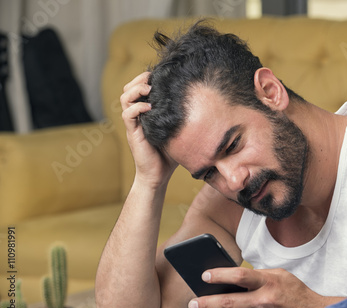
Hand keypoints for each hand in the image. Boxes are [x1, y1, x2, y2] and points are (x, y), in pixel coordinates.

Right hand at [120, 72, 177, 188]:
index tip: (159, 75)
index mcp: (146, 114)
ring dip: (136, 89)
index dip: (145, 79)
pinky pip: (128, 115)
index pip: (139, 89)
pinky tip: (149, 108)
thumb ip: (183, 118)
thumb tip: (205, 106)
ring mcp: (134, 125)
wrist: (158, 176)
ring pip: (124, 98)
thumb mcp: (178, 131)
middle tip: (152, 78)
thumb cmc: (170, 155)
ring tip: (149, 89)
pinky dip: (137, 107)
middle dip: (139, 79)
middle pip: (128, 89)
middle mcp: (137, 116)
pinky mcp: (133, 134)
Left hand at [188, 267, 325, 307]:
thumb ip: (257, 275)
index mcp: (268, 281)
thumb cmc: (293, 290)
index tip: (204, 276)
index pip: (238, 275)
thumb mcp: (279, 275)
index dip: (219, 275)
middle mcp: (265, 300)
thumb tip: (232, 278)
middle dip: (206, 302)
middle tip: (192, 303)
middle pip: (229, 301)